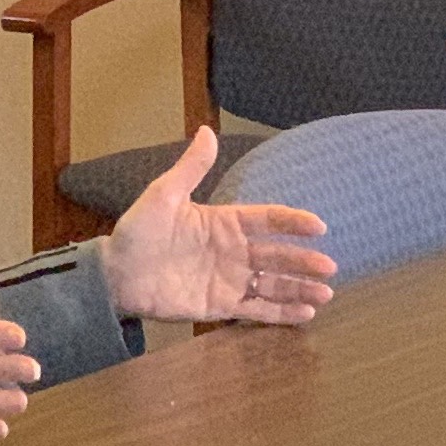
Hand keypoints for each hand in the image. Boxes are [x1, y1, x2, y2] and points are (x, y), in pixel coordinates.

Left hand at [103, 128, 339, 324]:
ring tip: (325, 295)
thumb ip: (191, 168)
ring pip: (273, 284)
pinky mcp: (220, 306)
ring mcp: (229, 280)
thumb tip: (207, 130)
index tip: (318, 227)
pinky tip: (305, 316)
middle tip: (329, 268)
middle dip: (304, 262)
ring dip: (300, 289)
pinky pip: (257, 310)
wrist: (115, 275)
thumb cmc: (138, 233)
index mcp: (225, 223)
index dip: (293, 223)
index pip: (268, 220)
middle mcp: (233, 252)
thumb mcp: (163, 195)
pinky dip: (281, 313)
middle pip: (278, 256)